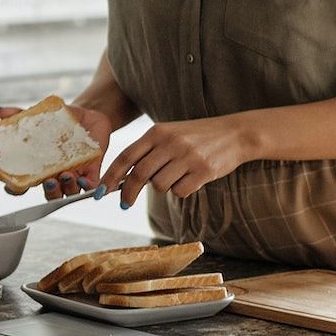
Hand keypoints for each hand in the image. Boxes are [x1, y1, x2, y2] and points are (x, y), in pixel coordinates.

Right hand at [0, 103, 115, 198]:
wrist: (87, 114)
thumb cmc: (60, 120)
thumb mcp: (39, 116)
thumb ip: (19, 115)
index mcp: (39, 166)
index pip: (23, 184)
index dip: (15, 189)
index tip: (11, 185)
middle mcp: (55, 174)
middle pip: (49, 194)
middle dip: (49, 191)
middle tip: (49, 181)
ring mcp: (74, 174)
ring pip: (68, 193)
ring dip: (66, 188)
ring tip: (67, 175)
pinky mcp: (92, 171)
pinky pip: (90, 187)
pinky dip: (88, 187)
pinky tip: (83, 179)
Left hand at [100, 116, 253, 207]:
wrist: (234, 134)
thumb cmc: (196, 137)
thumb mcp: (169, 135)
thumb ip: (148, 152)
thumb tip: (122, 179)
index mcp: (157, 132)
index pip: (126, 156)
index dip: (110, 176)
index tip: (101, 191)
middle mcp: (170, 142)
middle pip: (139, 174)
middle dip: (128, 193)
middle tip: (124, 204)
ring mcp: (187, 156)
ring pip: (160, 186)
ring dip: (163, 188)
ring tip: (176, 177)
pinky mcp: (203, 171)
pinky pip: (180, 191)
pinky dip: (181, 191)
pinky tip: (190, 179)